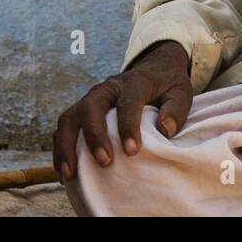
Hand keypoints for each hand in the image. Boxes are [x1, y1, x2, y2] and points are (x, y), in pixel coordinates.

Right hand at [51, 40, 191, 183]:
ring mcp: (91, 98)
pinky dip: (60, 148)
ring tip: (70, 173)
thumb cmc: (167, 86)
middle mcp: (107, 88)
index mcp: (134, 82)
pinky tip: (65, 172)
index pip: (128, 102)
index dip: (128, 126)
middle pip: (91, 106)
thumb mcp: (181, 92)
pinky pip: (64, 127)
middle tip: (104, 162)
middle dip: (94, 135)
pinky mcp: (82, 109)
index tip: (132, 151)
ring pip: (70, 117)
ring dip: (67, 145)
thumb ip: (175, 110)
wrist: (153, 68)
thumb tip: (165, 130)